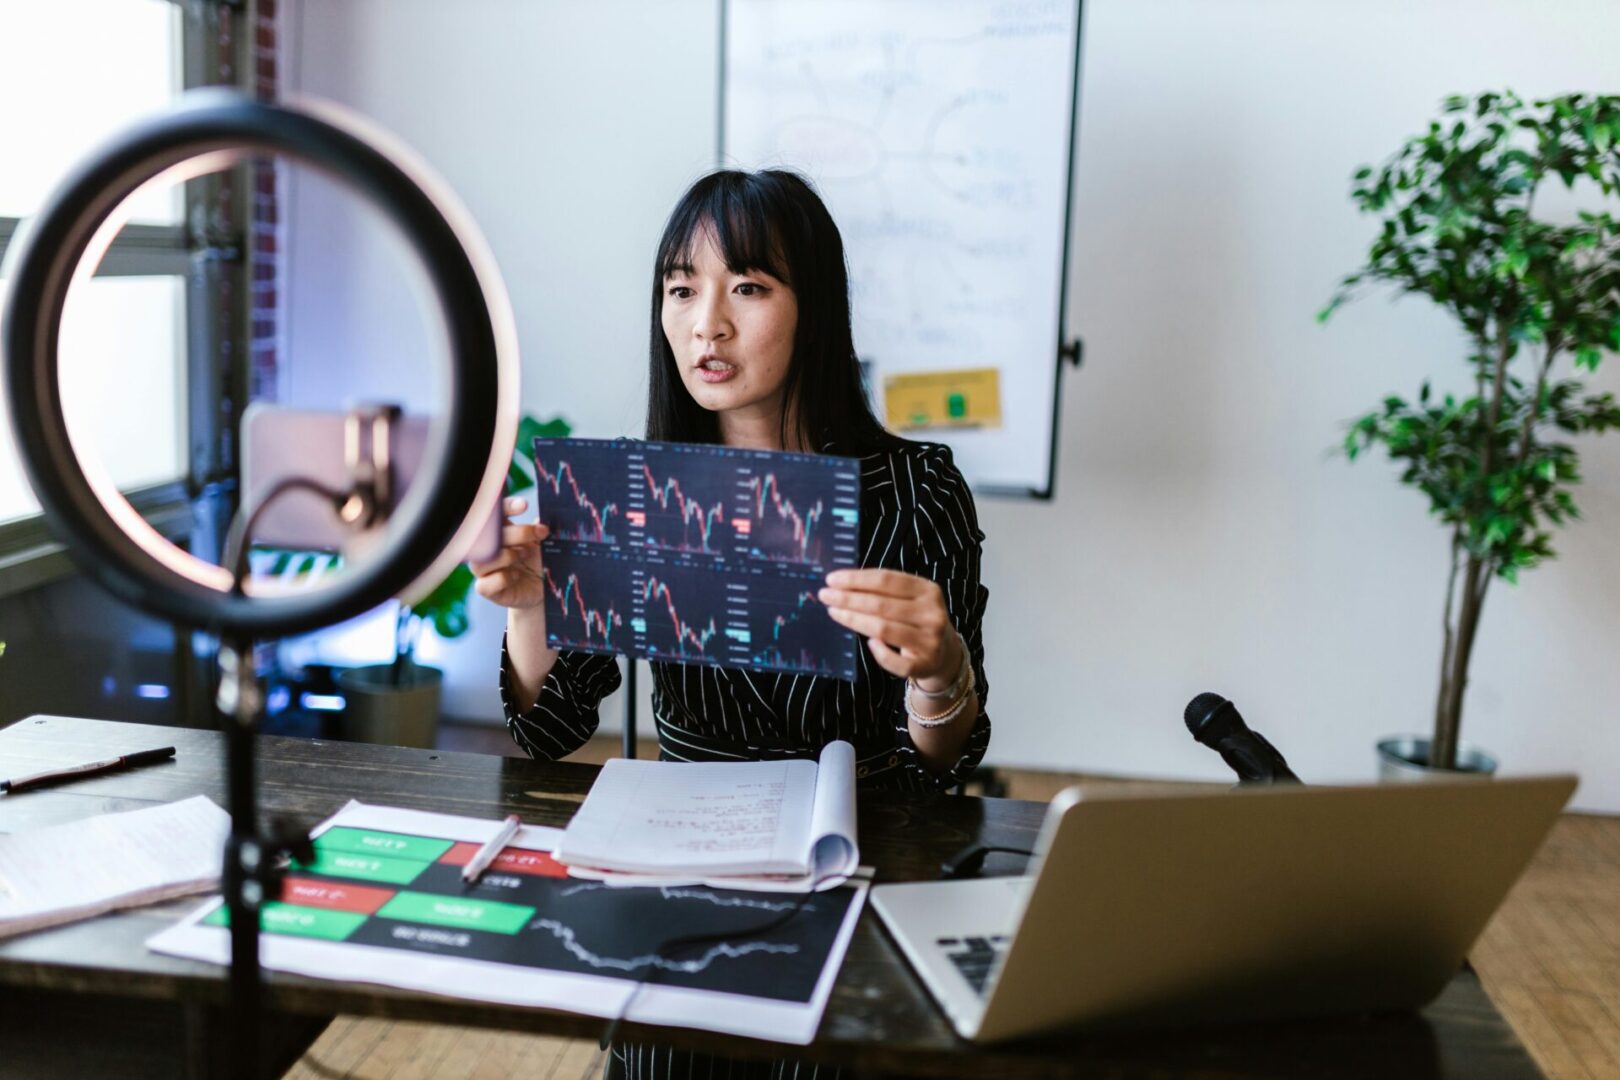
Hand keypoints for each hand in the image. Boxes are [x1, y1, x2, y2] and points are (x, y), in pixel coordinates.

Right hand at [470, 497, 549, 610]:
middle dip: (517, 532)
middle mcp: (488, 549)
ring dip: (508, 555)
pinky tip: (516, 576)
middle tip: (541, 532)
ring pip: (482, 560)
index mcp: (499, 532)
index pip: (492, 514)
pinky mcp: (488, 590)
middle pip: (488, 536)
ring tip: (525, 555)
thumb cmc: (541, 562)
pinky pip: (484, 585)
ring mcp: (485, 571)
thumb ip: (539, 527)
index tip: (523, 506)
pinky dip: (503, 578)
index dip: (504, 508)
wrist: (546, 589)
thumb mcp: (543, 542)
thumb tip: (542, 516)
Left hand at [819, 569, 961, 686]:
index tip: (832, 579)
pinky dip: (878, 651)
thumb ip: (885, 591)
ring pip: (883, 629)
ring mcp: (930, 641)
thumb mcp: (911, 599)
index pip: (887, 580)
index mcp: (929, 590)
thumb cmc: (917, 620)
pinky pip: (893, 661)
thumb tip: (843, 584)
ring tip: (834, 612)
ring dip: (854, 620)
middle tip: (825, 595)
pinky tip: (868, 642)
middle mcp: (932, 614)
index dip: (857, 579)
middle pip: (881, 604)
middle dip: (848, 599)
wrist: (946, 653)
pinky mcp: (924, 665)